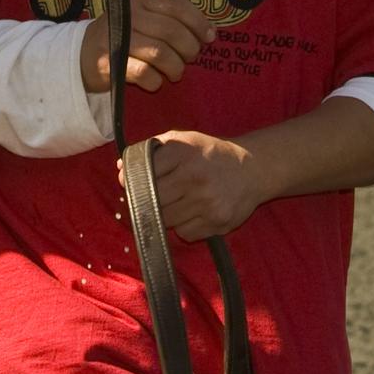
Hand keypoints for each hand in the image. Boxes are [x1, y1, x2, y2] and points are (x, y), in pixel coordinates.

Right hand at [78, 0, 215, 94]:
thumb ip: (171, 20)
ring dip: (175, 67)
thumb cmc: (124, 36)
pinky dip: (156, 81)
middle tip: (190, 58)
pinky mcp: (109, 63)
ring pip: (160, 53)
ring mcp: (116, 38)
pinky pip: (144, 73)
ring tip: (176, 73)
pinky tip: (156, 82)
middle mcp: (128, 15)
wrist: (83, 56)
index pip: (176, 6)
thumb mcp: (144, 18)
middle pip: (171, 31)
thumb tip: (210, 31)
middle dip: (188, 48)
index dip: (198, 22)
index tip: (210, 37)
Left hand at [141, 130, 264, 241]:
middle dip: (146, 202)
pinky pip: (185, 233)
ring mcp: (208, 202)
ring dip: (166, 215)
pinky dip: (184, 227)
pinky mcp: (218, 222)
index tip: (129, 185)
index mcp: (184, 153)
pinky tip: (194, 212)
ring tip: (178, 202)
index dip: (133, 181)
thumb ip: (152, 150)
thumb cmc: (211, 153)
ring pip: (167, 220)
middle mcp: (195, 177)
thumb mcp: (184, 140)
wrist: (253, 169)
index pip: (145, 173)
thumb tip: (120, 168)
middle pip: (153, 201)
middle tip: (148, 199)